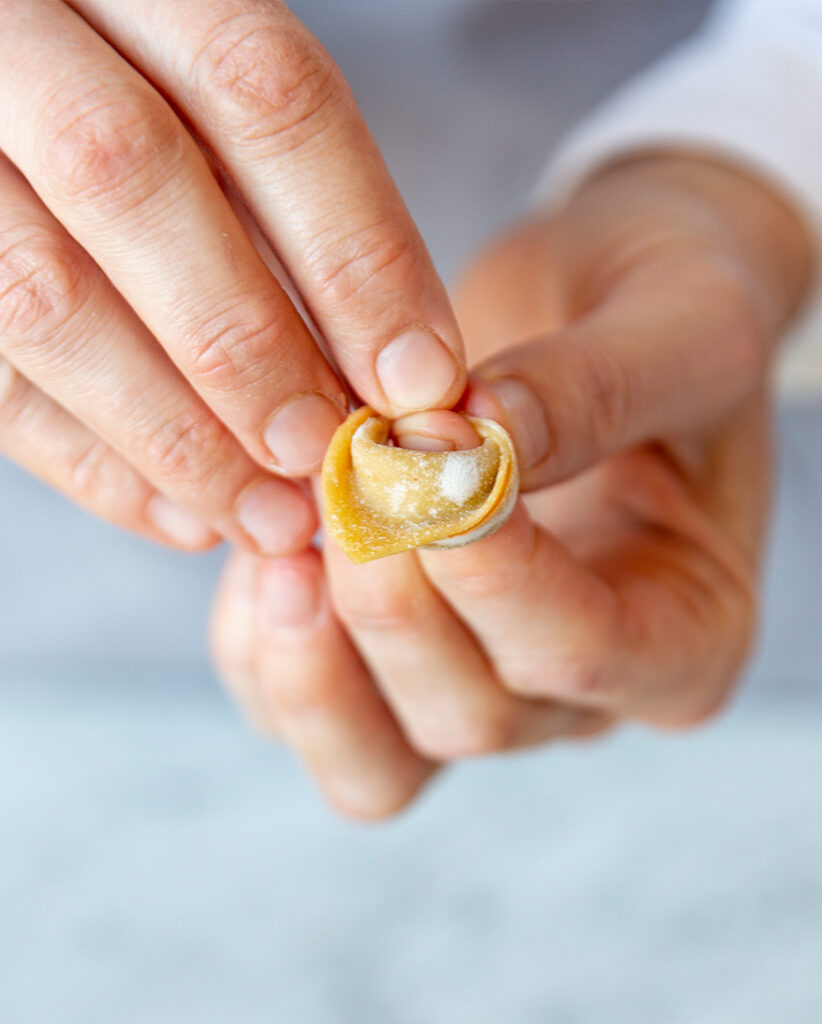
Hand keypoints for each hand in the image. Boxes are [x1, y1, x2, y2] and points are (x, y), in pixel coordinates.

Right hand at [0, 0, 464, 549]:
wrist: (4, 76)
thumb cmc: (141, 99)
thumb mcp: (213, 107)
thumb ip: (289, 202)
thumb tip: (393, 374)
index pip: (263, 90)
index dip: (356, 246)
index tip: (423, 378)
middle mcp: (17, 33)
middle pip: (136, 179)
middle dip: (250, 344)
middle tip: (326, 454)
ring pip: (42, 293)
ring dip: (174, 434)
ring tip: (268, 519)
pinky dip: (91, 465)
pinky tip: (182, 517)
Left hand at [211, 154, 811, 817]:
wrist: (603, 302)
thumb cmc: (670, 312)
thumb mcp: (679, 323)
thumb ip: (596, 388)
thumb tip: (473, 440)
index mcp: (686, 634)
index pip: (581, 648)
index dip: (490, 566)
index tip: (425, 448)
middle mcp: (578, 694)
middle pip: (470, 716)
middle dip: (390, 604)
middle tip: (346, 473)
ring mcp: (476, 687)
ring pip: (376, 762)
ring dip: (310, 659)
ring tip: (283, 538)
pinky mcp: (386, 665)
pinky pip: (304, 710)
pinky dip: (262, 648)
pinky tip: (264, 546)